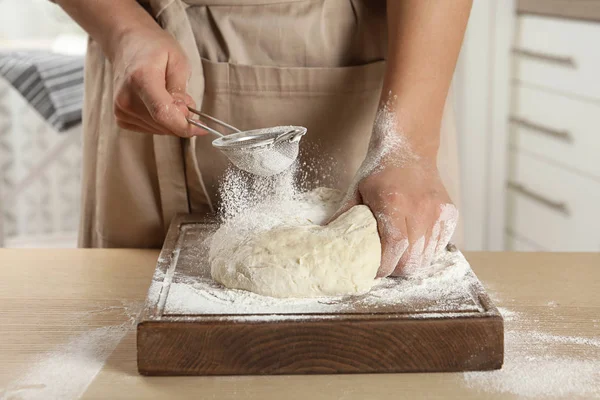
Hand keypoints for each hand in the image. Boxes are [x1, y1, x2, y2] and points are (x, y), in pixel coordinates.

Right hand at [110, 26, 205, 136]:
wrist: (127, 43)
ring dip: (171, 119)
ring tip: (168, 95)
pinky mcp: (120, 115)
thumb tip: (183, 114)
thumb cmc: (154, 48)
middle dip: (181, 119)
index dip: (184, 126)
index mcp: (141, 78)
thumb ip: (181, 90)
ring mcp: (121, 108)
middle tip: (184, 98)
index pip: (163, 113)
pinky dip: (160, 122)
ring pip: (158, 129)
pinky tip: (158, 103)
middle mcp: (126, 97)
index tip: (202, 128)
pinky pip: (148, 129)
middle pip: (162, 124)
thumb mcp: (178, 61)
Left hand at [330, 109, 457, 277]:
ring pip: (427, 258)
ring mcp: (438, 213)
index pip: (394, 248)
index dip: (383, 266)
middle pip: (412, 260)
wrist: (409, 147)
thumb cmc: (380, 170)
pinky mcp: (450, 215)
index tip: (373, 271)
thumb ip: (343, 217)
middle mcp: (420, 210)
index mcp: (394, 203)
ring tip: (399, 255)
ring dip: (411, 263)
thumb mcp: (356, 190)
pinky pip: (439, 247)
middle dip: (396, 269)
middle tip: (385, 264)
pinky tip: (414, 244)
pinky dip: (426, 252)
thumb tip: (326, 240)